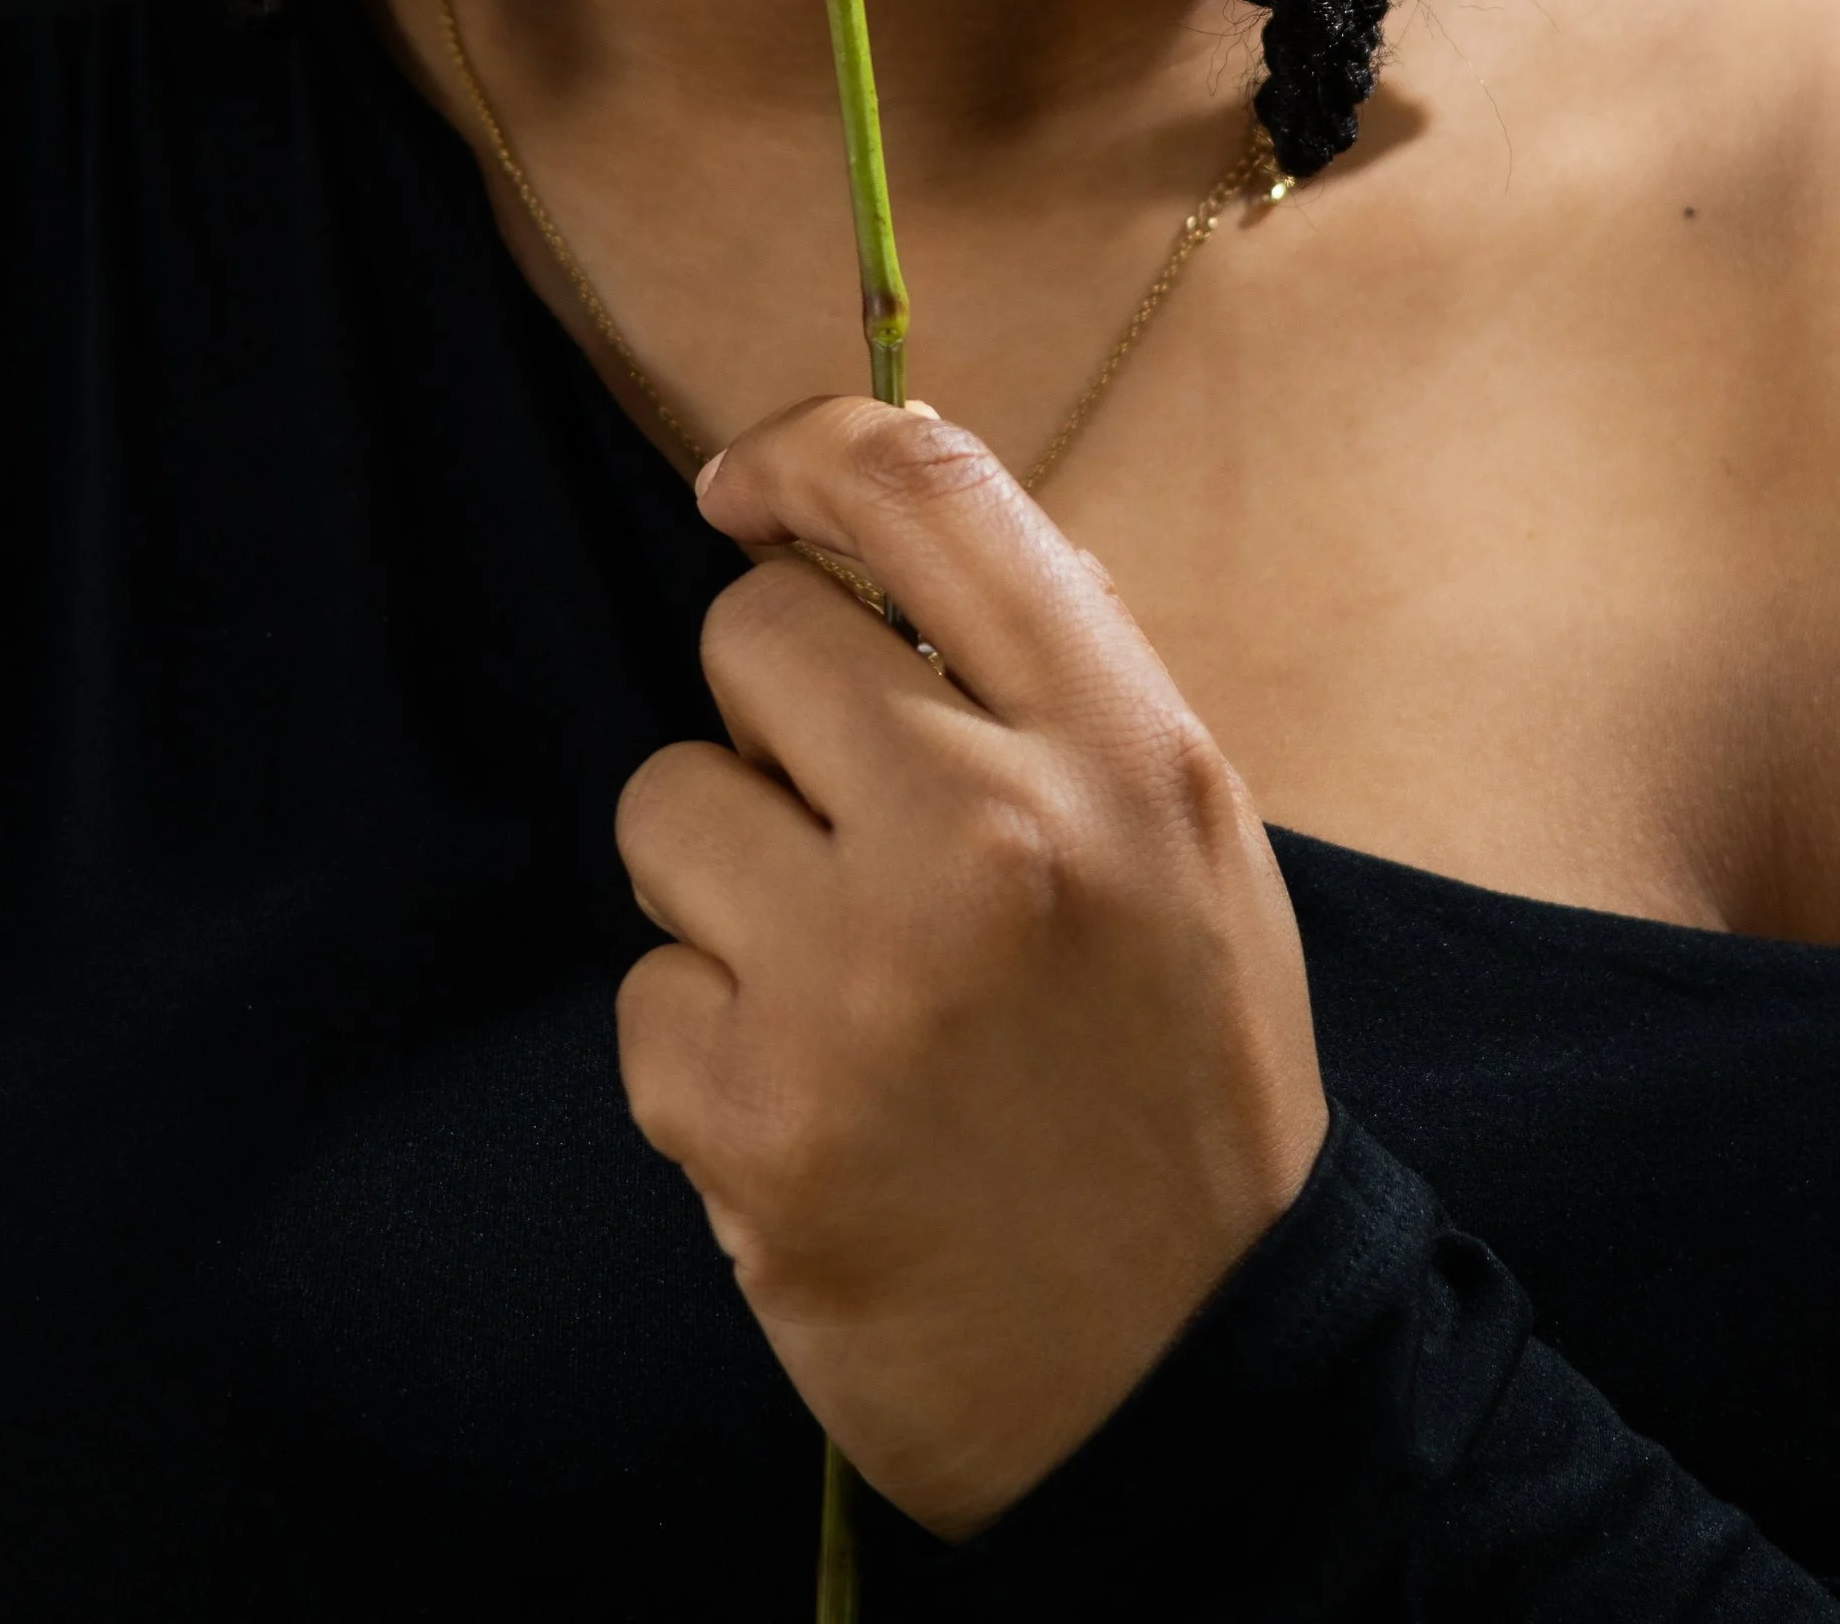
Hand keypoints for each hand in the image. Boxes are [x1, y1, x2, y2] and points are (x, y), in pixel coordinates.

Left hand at [613, 396, 1327, 1537]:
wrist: (1193, 1386)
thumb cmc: (1183, 1085)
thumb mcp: (1194, 845)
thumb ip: (1062, 672)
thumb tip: (896, 521)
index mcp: (1118, 749)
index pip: (925, 485)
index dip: (804, 452)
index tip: (743, 489)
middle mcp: (990, 837)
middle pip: (750, 632)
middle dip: (774, 716)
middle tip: (849, 831)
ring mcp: (860, 981)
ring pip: (665, 800)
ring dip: (726, 883)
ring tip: (838, 986)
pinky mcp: (754, 1117)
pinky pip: (645, 985)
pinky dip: (706, 1045)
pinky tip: (814, 1106)